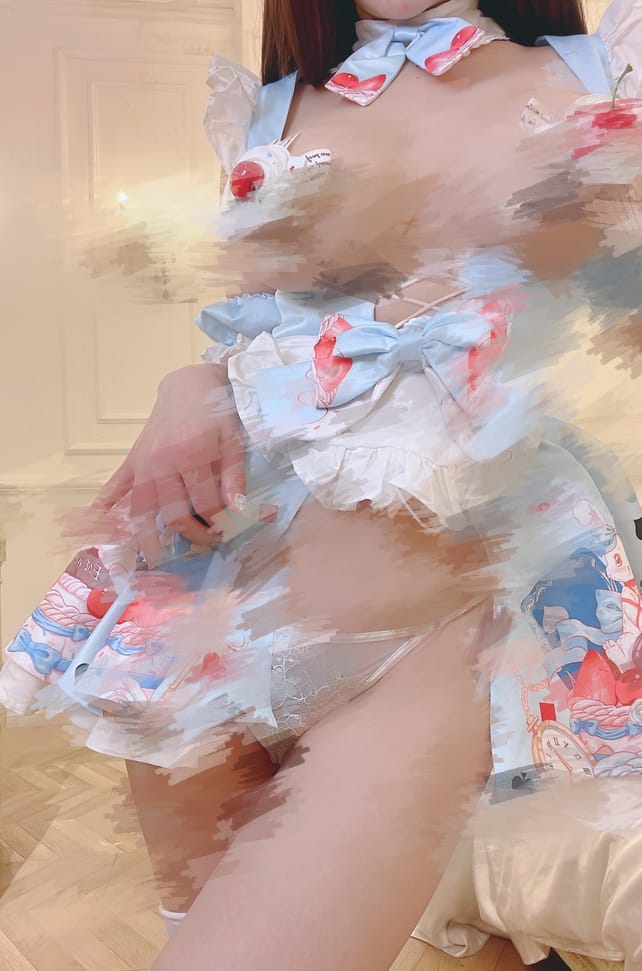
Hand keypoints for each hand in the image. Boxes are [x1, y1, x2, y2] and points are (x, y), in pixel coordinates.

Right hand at [94, 363, 245, 564]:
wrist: (190, 385)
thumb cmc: (216, 412)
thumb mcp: (234, 440)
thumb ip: (233, 475)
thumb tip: (236, 508)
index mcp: (191, 457)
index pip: (205, 504)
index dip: (218, 522)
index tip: (227, 531)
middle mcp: (163, 463)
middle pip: (174, 513)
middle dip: (191, 535)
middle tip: (205, 545)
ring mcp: (143, 463)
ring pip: (142, 509)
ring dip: (146, 537)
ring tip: (153, 560)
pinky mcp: (132, 459)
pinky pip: (115, 486)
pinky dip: (105, 506)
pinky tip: (99, 526)